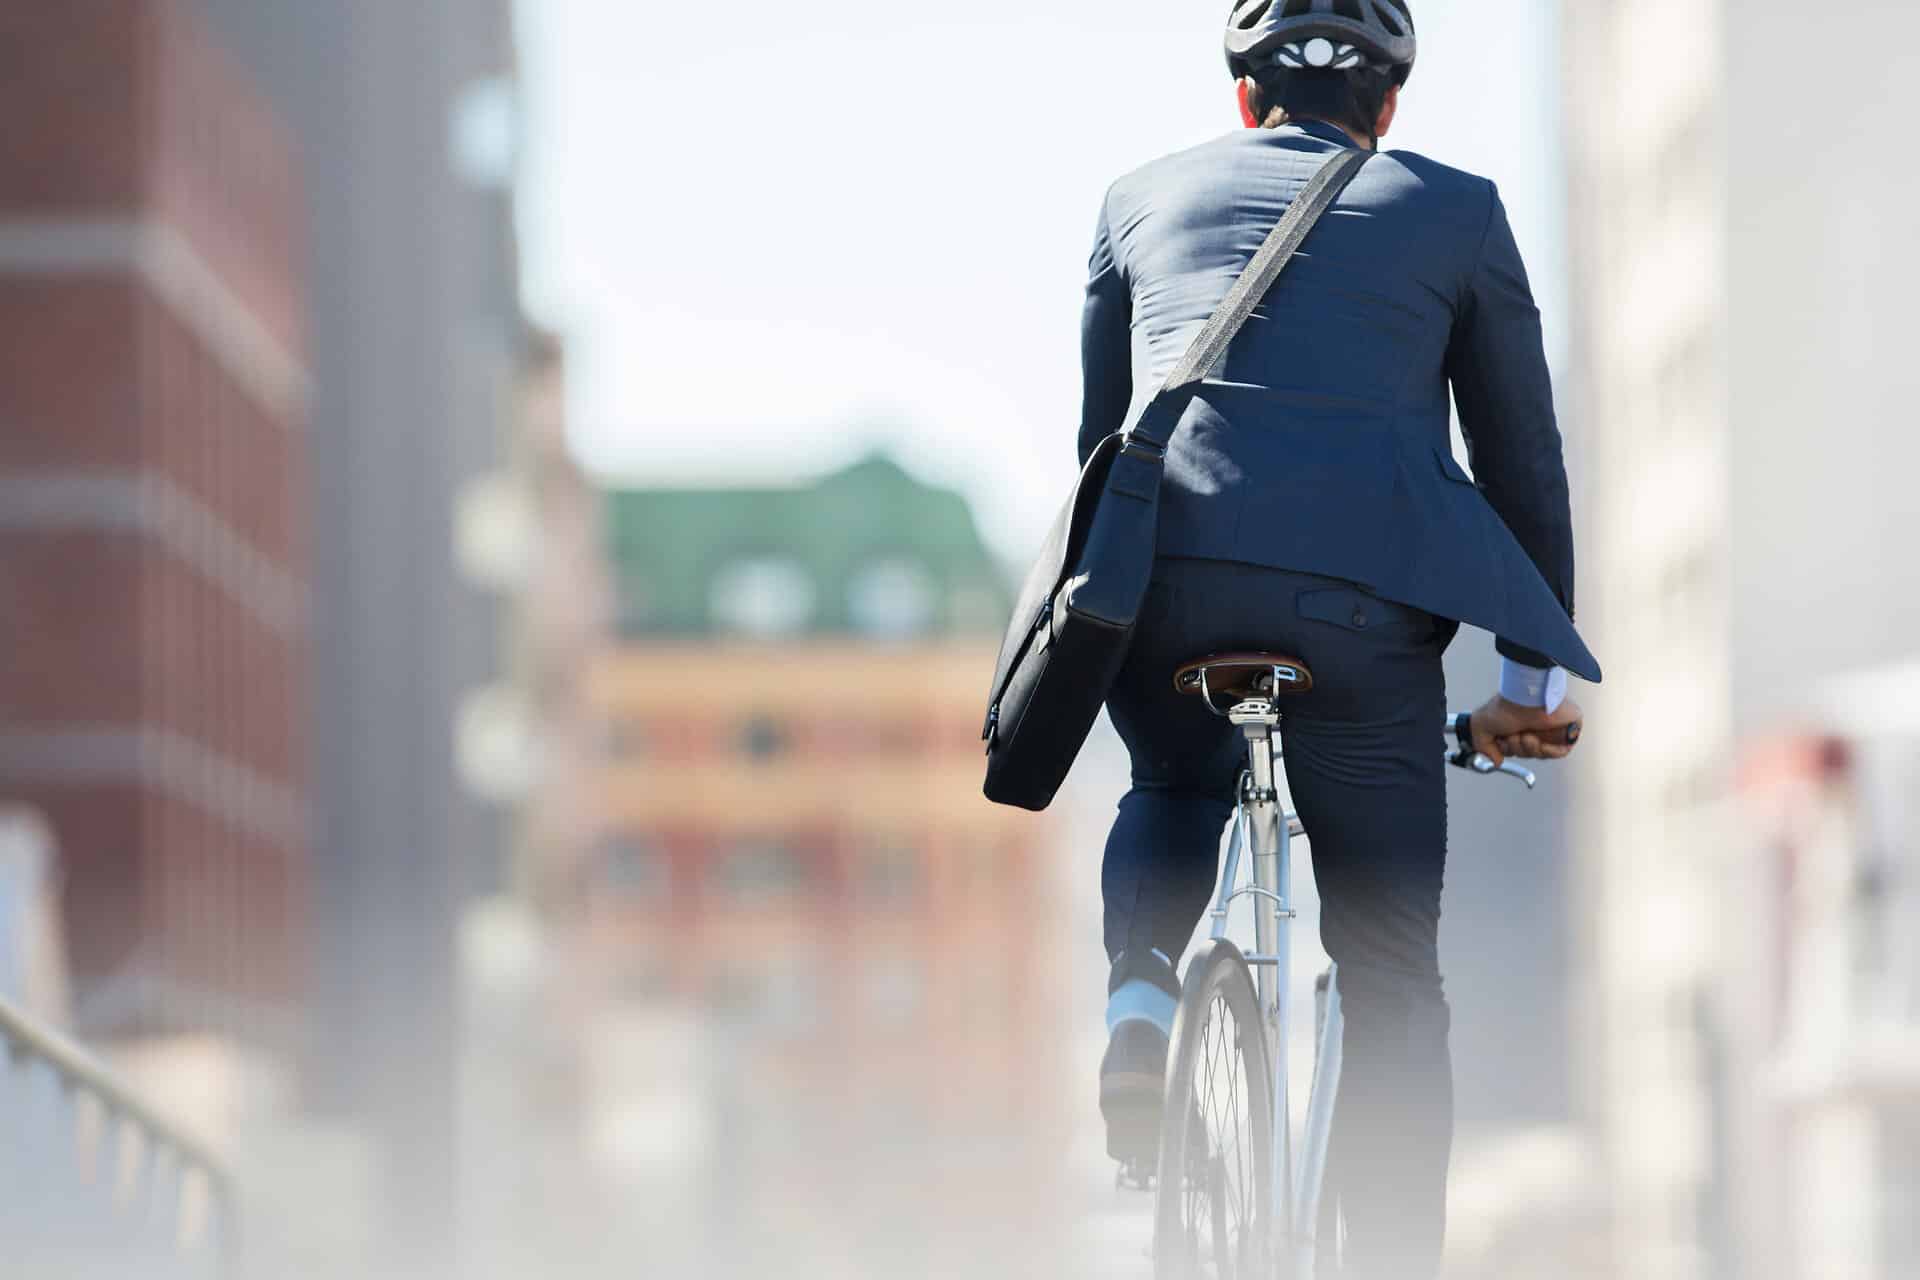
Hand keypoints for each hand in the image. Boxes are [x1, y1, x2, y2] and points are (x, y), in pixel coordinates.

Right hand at [1468, 694, 1583, 765]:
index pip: (1513, 748)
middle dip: (1517, 749)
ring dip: (1530, 749)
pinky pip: (1561, 752)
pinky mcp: (1567, 728)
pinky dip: (1548, 751)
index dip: (1507, 750)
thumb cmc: (1507, 705)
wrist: (1526, 698)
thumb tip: (1496, 761)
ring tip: (1525, 735)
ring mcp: (1550, 728)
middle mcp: (1533, 725)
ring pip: (1542, 754)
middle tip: (1513, 737)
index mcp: (1516, 723)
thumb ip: (1483, 747)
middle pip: (1526, 752)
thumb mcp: (1481, 726)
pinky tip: (1539, 741)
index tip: (1501, 743)